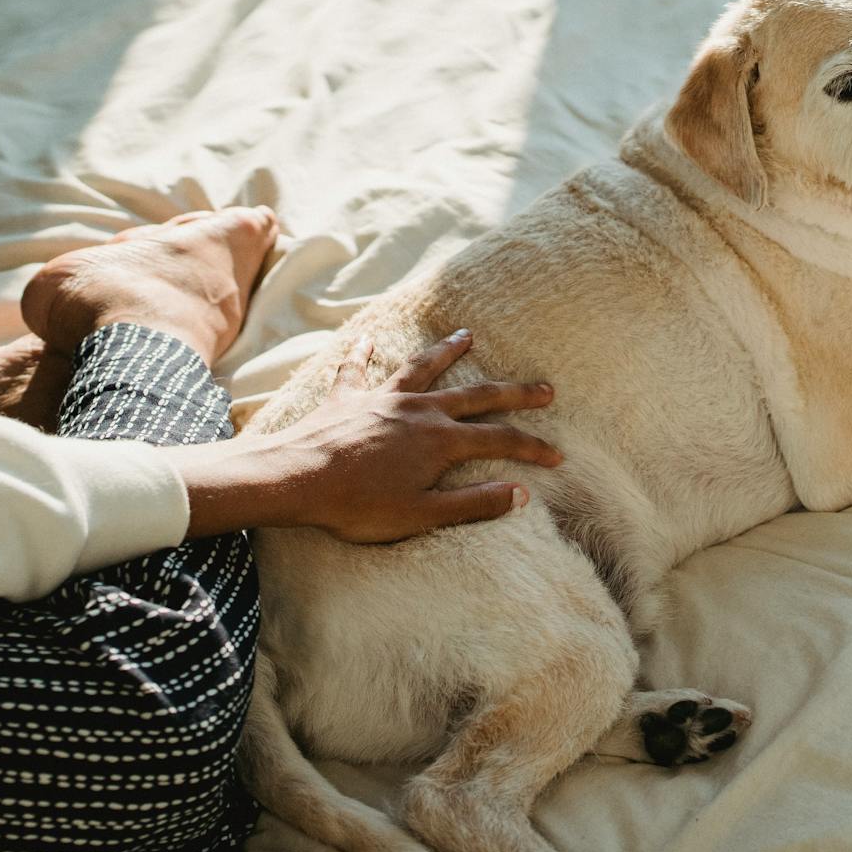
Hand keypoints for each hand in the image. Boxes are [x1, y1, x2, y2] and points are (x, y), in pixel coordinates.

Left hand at [167, 330, 561, 541]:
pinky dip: (362, 354)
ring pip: (423, 369)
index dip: (533, 447)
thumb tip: (521, 494)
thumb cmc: (357, 505)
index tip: (558, 454)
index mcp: (440, 441)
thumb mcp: (422, 515)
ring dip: (447, 352)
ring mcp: (382, 399)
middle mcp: (418, 411)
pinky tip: (365, 340)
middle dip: (514, 392)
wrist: (294, 478)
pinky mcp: (347, 398)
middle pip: (476, 396)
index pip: (500, 440)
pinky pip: (357, 369)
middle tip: (544, 386)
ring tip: (467, 336)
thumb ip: (472, 503)